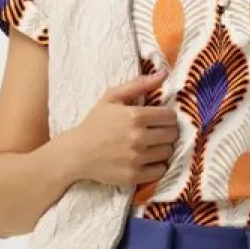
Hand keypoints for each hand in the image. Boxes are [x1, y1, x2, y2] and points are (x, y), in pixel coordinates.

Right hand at [69, 70, 178, 189]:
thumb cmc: (95, 123)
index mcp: (135, 116)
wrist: (77, 153)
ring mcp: (136, 158)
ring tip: (150, 146)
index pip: (170, 117)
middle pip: (172, 135)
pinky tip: (146, 160)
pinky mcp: (134, 175)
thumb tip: (164, 73)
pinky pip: (160, 170)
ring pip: (168, 153)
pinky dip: (157, 166)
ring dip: (162, 149)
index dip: (167, 117)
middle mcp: (138, 138)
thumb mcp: (112, 98)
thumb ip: (139, 84)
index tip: (159, 120)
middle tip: (156, 133)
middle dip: (167, 132)